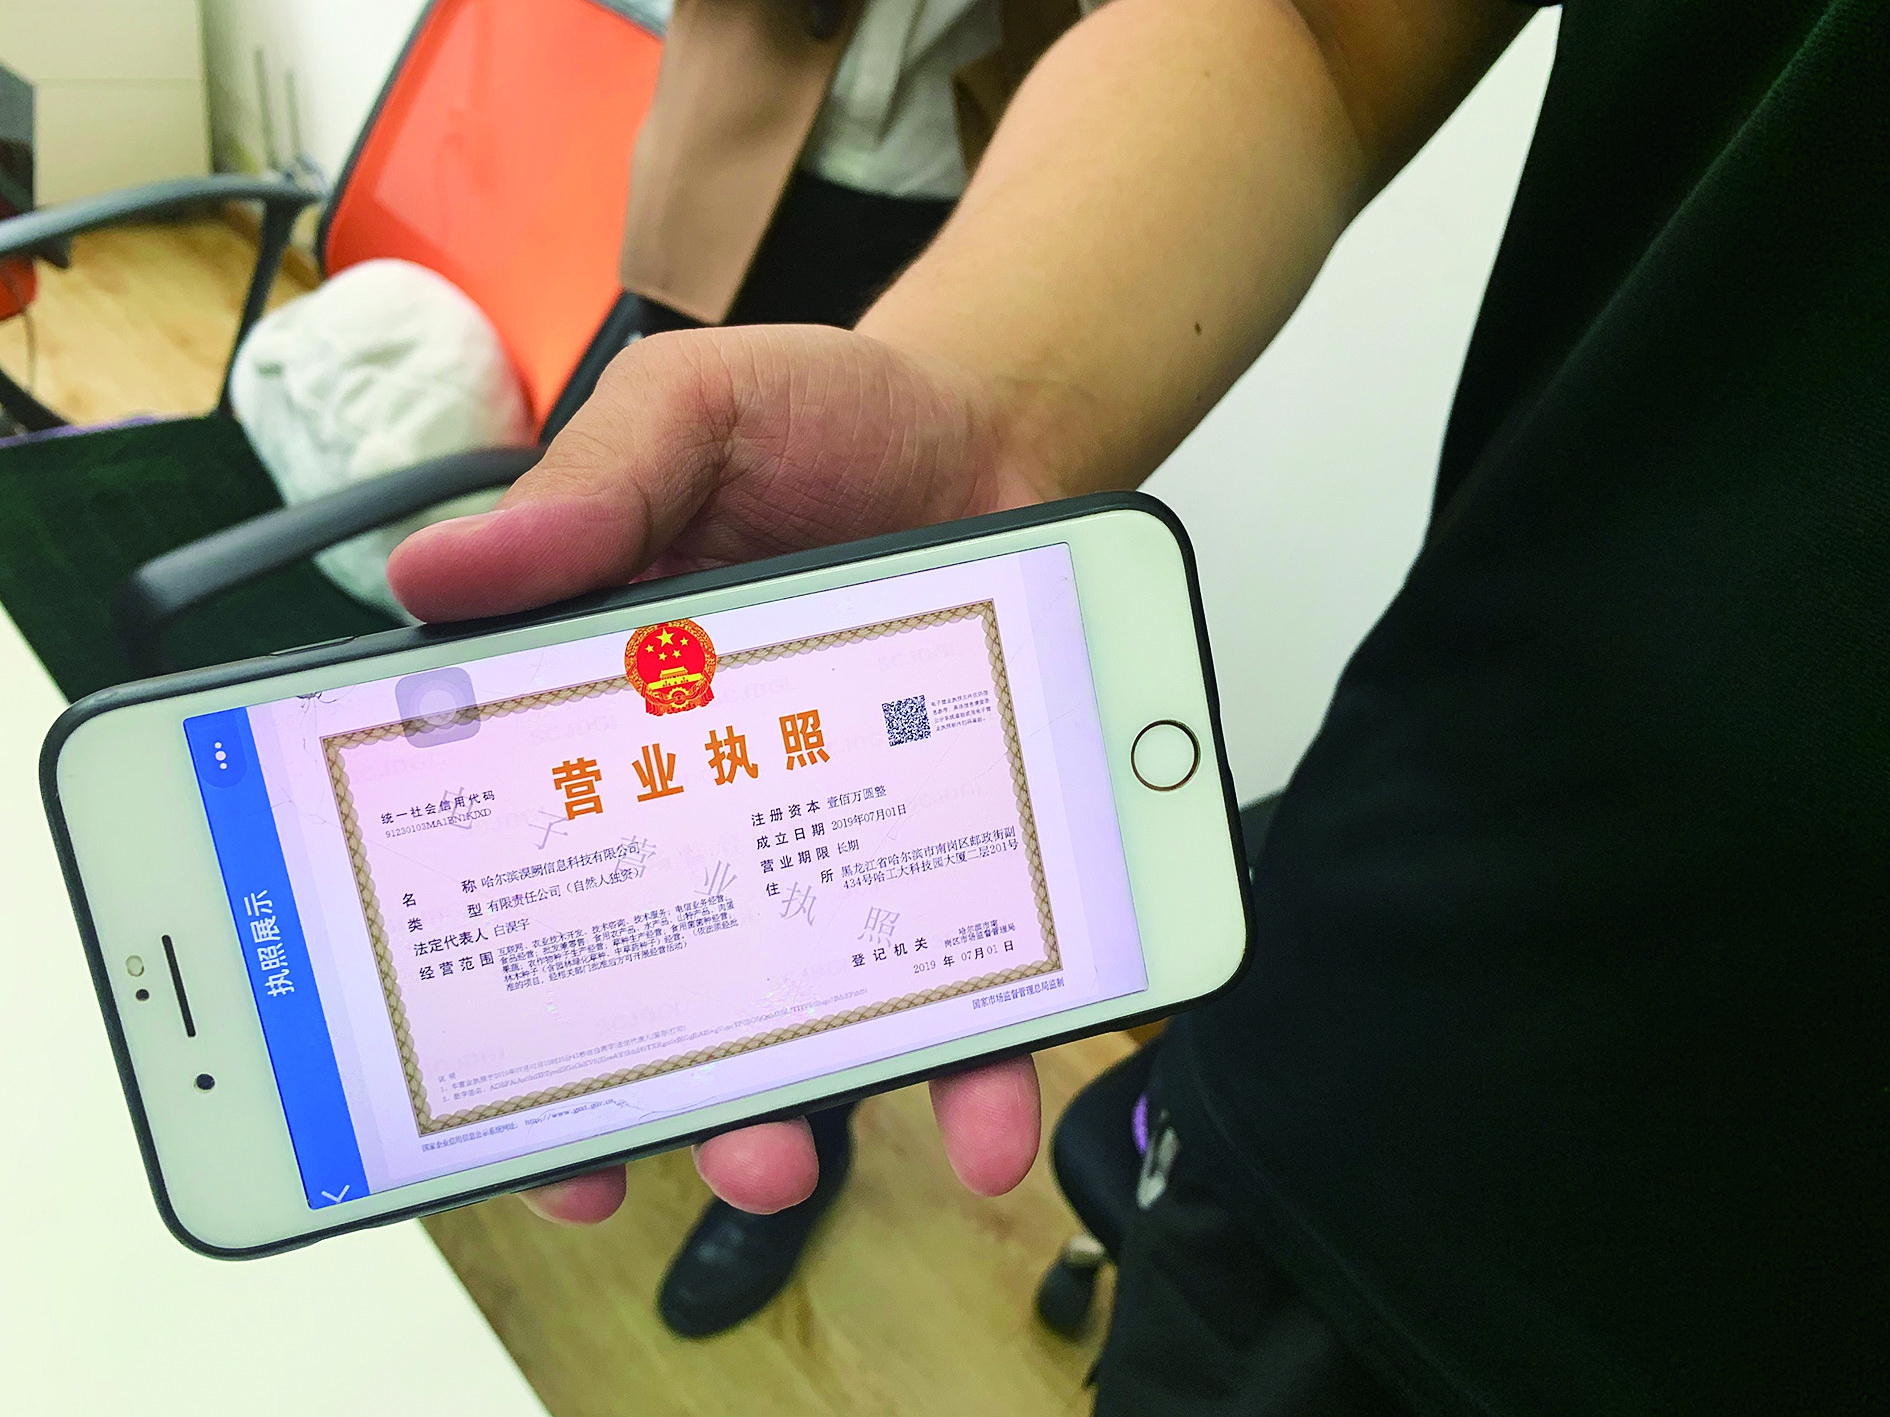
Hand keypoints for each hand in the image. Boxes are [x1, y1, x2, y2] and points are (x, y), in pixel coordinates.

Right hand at [386, 324, 1053, 1221]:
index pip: (530, 865)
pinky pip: (968, 986)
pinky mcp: (954, 859)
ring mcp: (837, 843)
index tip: (465, 1085)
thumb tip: (434, 574)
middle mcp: (714, 808)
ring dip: (789, 1109)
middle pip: (655, 985)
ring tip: (784, 1162)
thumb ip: (596, 486)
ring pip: (802, 1017)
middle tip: (625, 1161)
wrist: (998, 433)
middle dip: (638, 1092)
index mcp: (611, 720)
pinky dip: (979, 1066)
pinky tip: (987, 1127)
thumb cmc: (828, 426)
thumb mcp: (695, 419)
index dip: (493, 984)